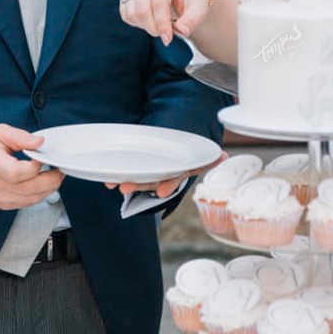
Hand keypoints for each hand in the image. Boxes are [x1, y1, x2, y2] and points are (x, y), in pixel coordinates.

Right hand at [0, 124, 62, 208]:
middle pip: (28, 189)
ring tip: (55, 175)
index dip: (35, 168)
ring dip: (48, 188)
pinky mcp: (3, 204)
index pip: (16, 173)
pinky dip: (40, 194)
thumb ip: (20, 136)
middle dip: (50, 180)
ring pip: (31, 199)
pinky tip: (44, 184)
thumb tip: (39, 142)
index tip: (44, 158)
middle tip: (59, 169)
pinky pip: (27, 203)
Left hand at [104, 152, 226, 198]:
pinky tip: (108, 182)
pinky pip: (129, 174)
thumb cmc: (186, 150)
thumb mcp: (197, 154)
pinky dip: (116, 179)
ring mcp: (152, 173)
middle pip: (152, 181)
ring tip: (113, 185)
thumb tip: (224, 157)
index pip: (174, 177)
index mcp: (179, 170)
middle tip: (124, 188)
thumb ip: (208, 159)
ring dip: (126, 184)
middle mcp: (165, 174)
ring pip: (139, 181)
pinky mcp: (139, 169)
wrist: (174, 141)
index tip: (159, 192)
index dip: (167, 184)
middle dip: (139, 186)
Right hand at [118, 0, 212, 45]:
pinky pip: (126, 16)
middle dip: (153, 28)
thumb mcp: (199, 8)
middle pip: (142, 10)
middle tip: (166, 34)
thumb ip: (192, 20)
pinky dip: (137, 24)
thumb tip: (182, 31)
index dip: (162, 24)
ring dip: (145, 27)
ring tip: (160, 26)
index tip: (168, 39)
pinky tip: (150, 22)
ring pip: (132, 14)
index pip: (158, 2)